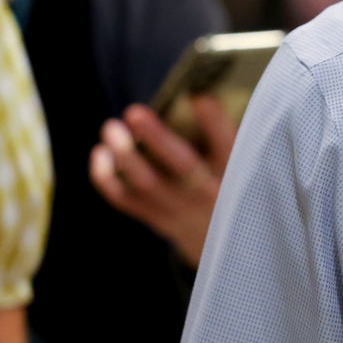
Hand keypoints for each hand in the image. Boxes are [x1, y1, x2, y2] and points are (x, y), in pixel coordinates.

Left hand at [90, 98, 236, 266]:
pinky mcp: (159, 220)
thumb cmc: (234, 188)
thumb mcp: (242, 164)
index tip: (200, 95)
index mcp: (236, 174)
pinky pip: (126, 201)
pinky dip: (107, 179)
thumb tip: (195, 93)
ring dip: (124, 156)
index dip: (215, 122)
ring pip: (148, 185)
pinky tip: (100, 154)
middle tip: (134, 112)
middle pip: (183, 167)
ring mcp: (182, 211)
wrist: (230, 249)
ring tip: (110, 128)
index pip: (230, 147)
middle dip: (157, 139)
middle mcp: (211, 194)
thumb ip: (223, 134)